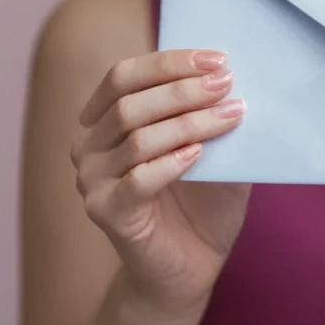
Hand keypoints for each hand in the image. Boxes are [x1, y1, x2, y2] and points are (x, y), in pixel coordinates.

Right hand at [71, 49, 249, 312]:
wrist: (192, 264)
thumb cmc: (202, 200)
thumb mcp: (214, 147)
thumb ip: (213, 113)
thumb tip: (234, 76)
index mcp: (104, 119)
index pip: (124, 76)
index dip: (169, 62)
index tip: (217, 59)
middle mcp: (89, 146)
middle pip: (128, 103)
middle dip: (182, 89)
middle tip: (226, 84)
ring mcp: (92, 181)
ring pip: (136, 138)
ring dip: (188, 122)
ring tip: (231, 116)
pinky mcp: (107, 213)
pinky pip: (136, 180)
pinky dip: (170, 162)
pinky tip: (199, 154)